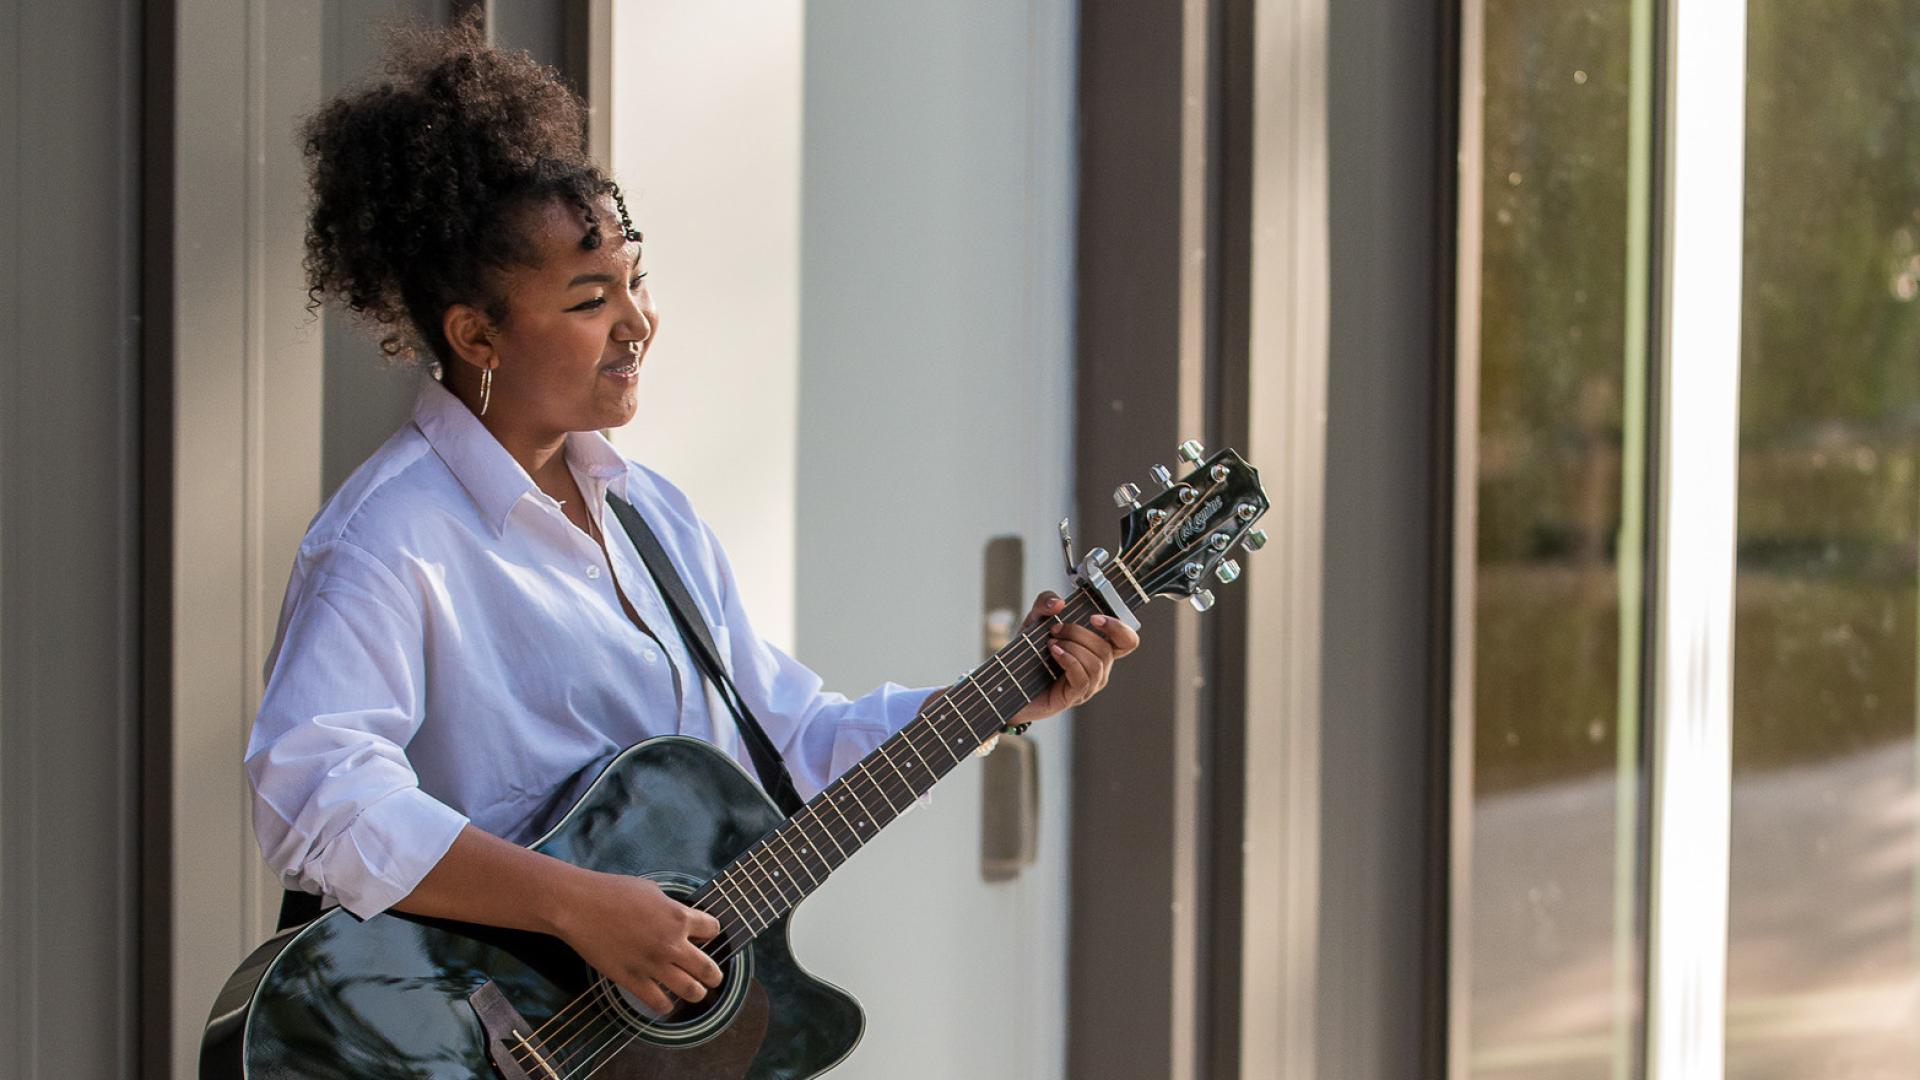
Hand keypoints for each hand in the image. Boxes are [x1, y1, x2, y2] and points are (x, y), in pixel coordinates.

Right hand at [551, 869, 724, 1014]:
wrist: (579, 906)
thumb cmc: (613, 891)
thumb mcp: (652, 891)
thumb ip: (669, 908)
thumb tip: (676, 917)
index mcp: (679, 917)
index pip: (712, 929)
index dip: (711, 932)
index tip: (706, 936)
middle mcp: (672, 944)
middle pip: (708, 969)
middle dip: (714, 975)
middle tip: (713, 977)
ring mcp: (652, 965)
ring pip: (689, 991)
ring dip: (696, 993)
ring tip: (696, 993)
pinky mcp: (631, 979)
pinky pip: (657, 1002)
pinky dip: (665, 1006)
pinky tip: (666, 1004)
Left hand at [1009, 592, 1140, 724]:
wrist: (1008, 684)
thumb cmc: (1029, 653)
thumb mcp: (1035, 621)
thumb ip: (1045, 603)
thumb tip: (1059, 602)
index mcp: (1097, 650)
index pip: (1127, 641)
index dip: (1119, 628)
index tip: (1094, 618)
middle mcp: (1098, 669)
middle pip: (1106, 649)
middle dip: (1079, 633)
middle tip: (1055, 629)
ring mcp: (1088, 686)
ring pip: (1097, 663)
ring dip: (1073, 647)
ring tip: (1051, 643)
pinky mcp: (1074, 697)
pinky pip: (1083, 679)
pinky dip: (1069, 661)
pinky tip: (1055, 653)